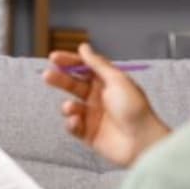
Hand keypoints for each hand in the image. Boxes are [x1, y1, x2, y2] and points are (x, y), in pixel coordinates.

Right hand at [43, 43, 169, 166]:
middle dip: (60, 79)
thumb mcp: (117, 80)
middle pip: (73, 85)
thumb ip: (97, 64)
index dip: (69, 61)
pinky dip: (71, 123)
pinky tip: (76, 122)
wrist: (142, 141)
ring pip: (70, 106)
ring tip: (69, 107)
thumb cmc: (135, 108)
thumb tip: (84, 47)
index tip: (54, 57)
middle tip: (47, 75)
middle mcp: (99, 98)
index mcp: (107, 82)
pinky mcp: (88, 134)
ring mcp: (93, 116)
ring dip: (67, 106)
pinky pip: (73, 126)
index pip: (84, 67)